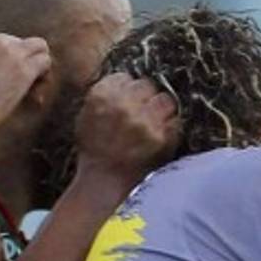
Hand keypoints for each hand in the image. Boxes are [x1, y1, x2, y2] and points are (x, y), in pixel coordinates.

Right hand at [0, 32, 51, 143]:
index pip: (0, 44)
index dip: (5, 65)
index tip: (2, 85)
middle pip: (19, 45)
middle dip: (21, 66)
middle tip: (19, 92)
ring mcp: (8, 52)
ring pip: (38, 47)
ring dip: (37, 67)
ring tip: (31, 91)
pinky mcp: (22, 69)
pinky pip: (45, 62)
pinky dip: (43, 77)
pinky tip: (35, 96)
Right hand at [73, 72, 178, 187]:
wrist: (103, 183)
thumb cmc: (94, 151)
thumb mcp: (85, 118)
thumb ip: (102, 97)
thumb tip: (124, 81)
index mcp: (101, 96)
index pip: (125, 78)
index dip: (128, 90)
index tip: (128, 102)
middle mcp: (123, 104)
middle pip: (147, 86)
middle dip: (146, 99)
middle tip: (143, 114)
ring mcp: (143, 120)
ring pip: (165, 100)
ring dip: (162, 111)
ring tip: (153, 126)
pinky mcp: (160, 136)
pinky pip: (175, 122)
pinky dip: (170, 129)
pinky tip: (159, 139)